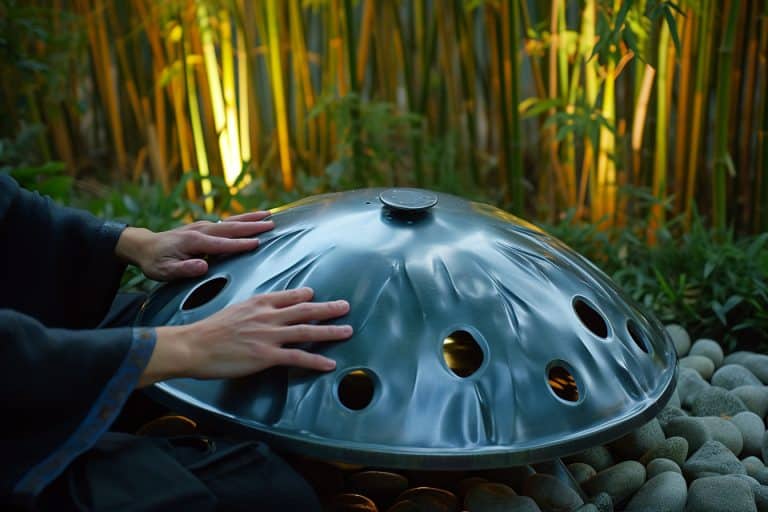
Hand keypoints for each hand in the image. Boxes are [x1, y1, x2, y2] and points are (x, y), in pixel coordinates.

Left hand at [116, 211, 273, 280]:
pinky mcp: (205, 226)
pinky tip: (252, 218)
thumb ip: (184, 269)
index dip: (239, 244)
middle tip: (271, 225)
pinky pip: (227, 222)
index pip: (221, 244)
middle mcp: (201, 230)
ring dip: (250, 218)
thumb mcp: (165, 271)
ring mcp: (203, 226)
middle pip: (231, 227)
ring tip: (269, 215)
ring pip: (231, 221)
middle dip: (252, 226)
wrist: (144, 246)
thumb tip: (203, 266)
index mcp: (194, 241)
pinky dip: (242, 219)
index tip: (257, 243)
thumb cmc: (156, 262)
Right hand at [140, 288, 352, 385]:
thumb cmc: (208, 331)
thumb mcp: (233, 311)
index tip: (315, 295)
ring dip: (330, 331)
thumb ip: (252, 310)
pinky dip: (316, 360)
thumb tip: (261, 311)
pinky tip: (329, 363)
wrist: (194, 345)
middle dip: (328, 308)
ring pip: (307, 331)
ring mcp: (269, 335)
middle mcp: (267, 316)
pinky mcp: (267, 355)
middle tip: (345, 307)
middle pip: (305, 310)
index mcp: (258, 303)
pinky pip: (298, 357)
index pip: (288, 296)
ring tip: (347, 331)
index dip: (305, 295)